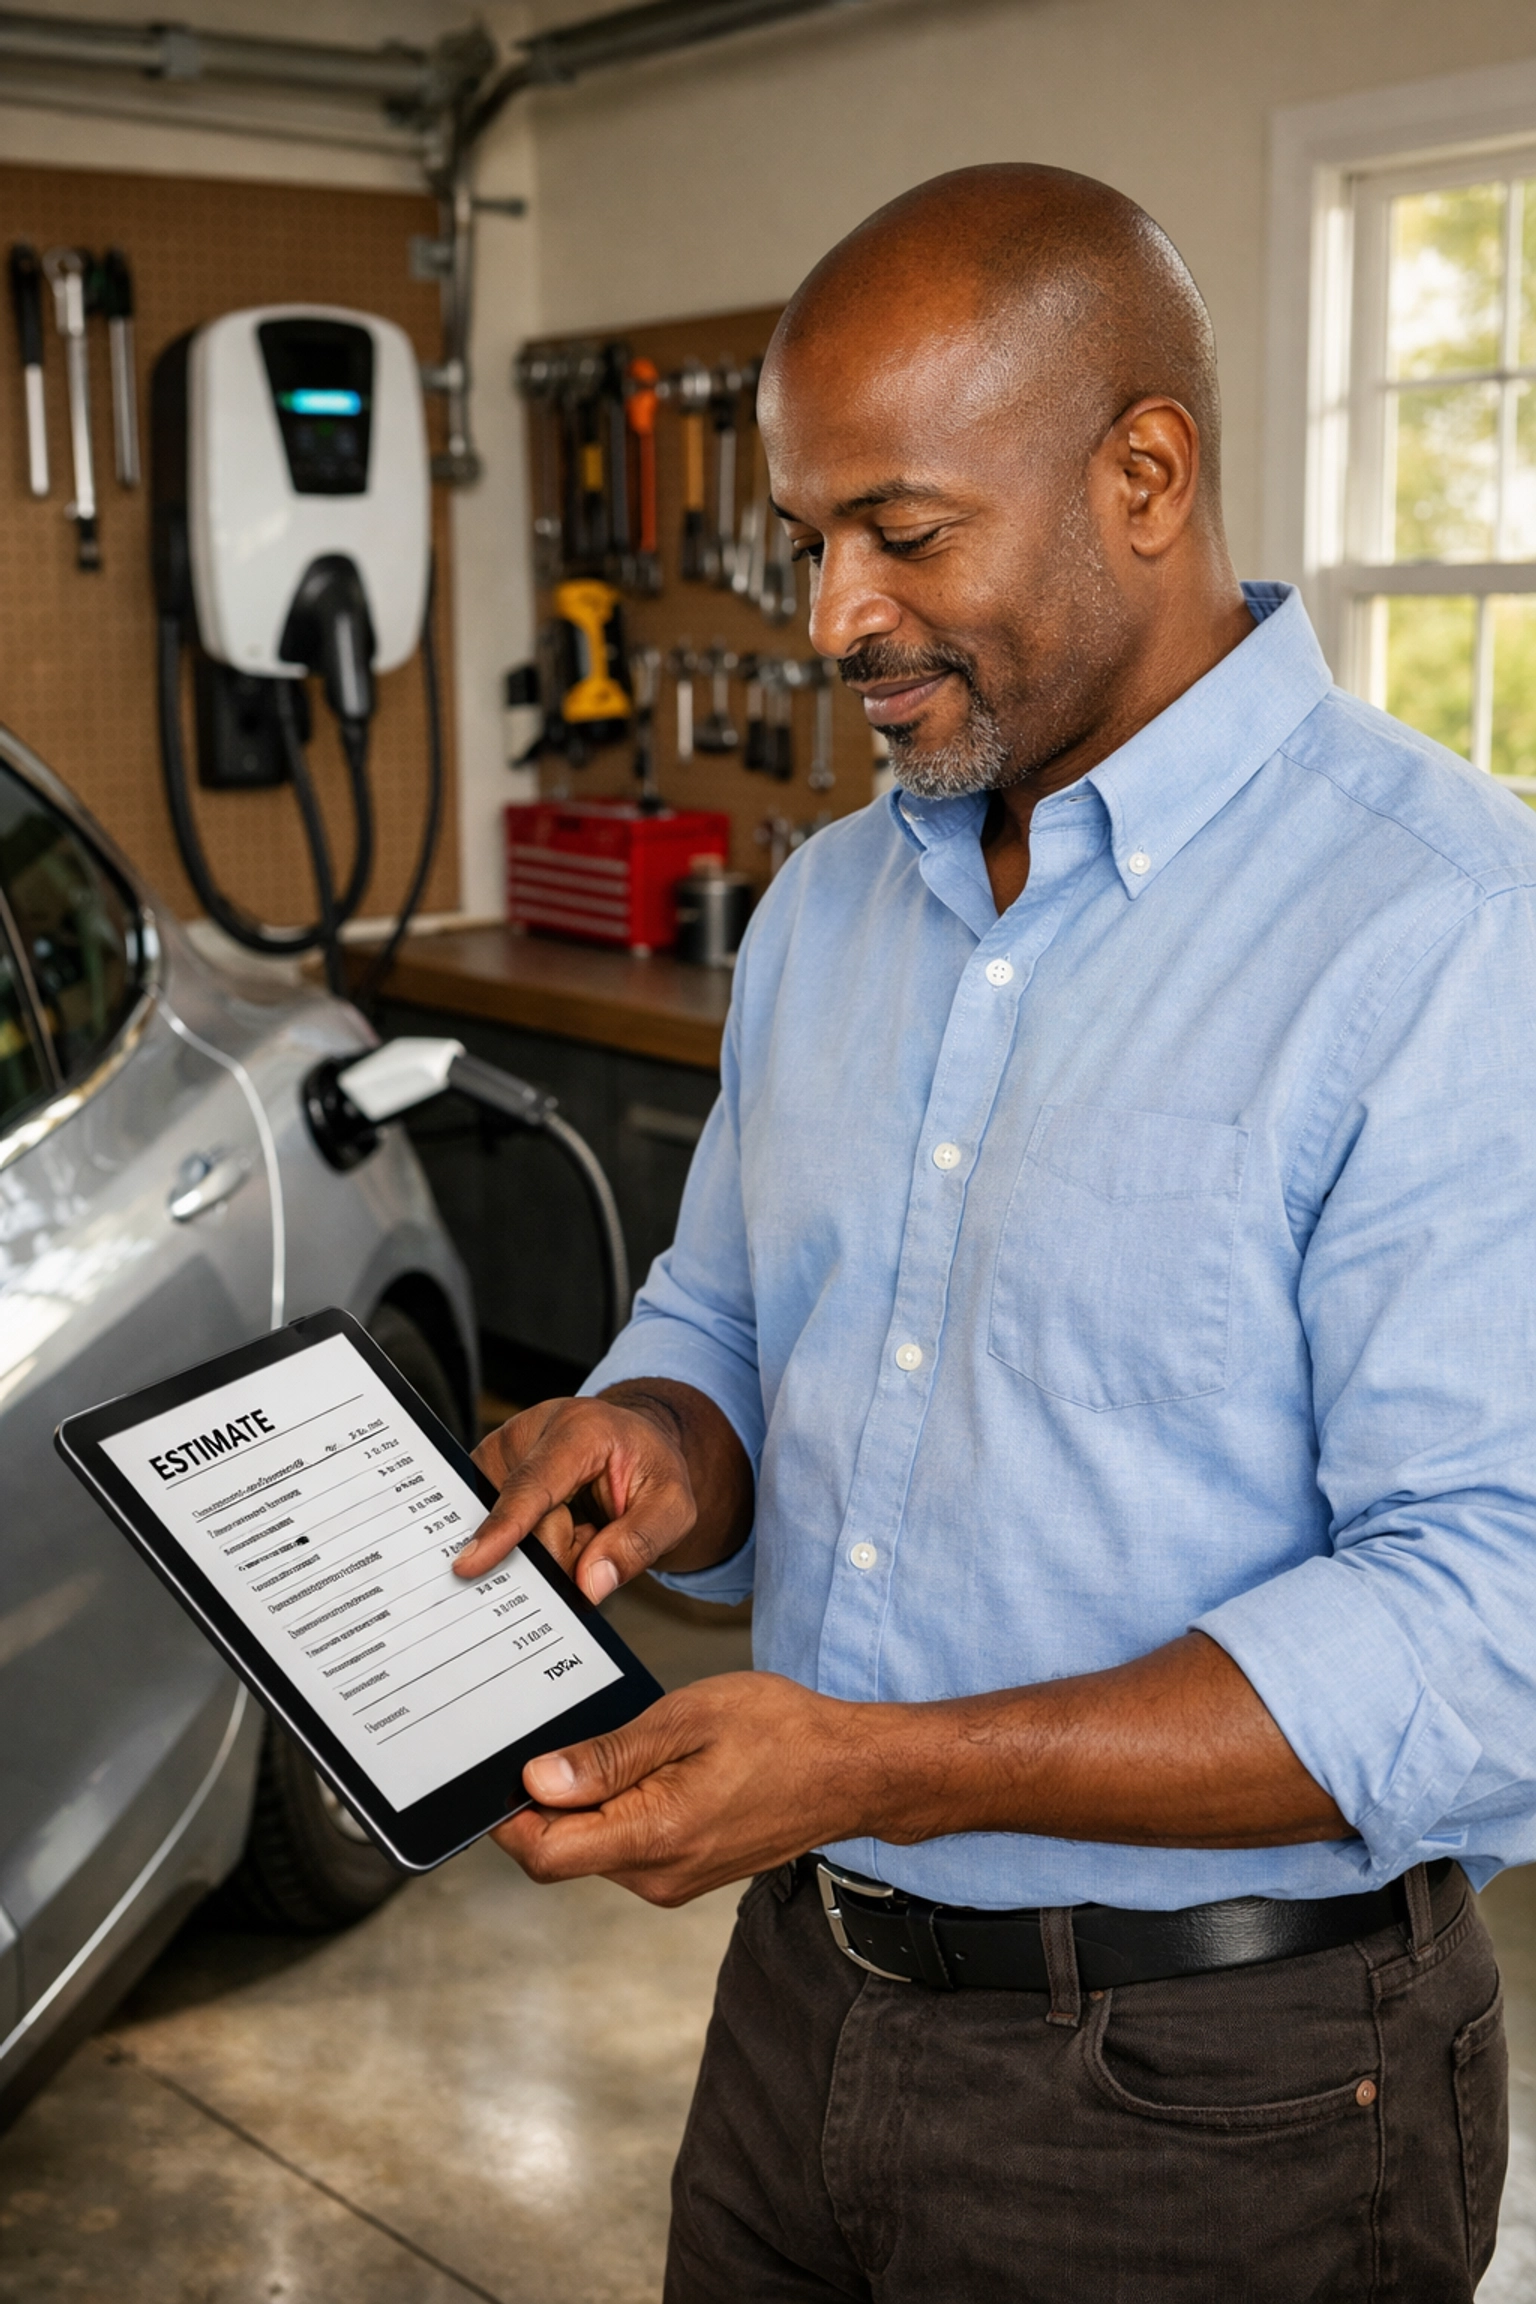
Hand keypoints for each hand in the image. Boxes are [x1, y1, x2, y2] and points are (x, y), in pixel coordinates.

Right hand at [460, 1393, 697, 1603]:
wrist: (630, 1443)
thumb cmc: (649, 1468)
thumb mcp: (673, 1505)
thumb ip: (639, 1543)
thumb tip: (588, 1585)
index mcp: (579, 1429)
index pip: (532, 1486)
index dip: (504, 1528)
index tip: (470, 1564)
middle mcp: (528, 1432)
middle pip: (525, 1526)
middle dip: (564, 1550)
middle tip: (597, 1532)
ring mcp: (500, 1453)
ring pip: (511, 1536)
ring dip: (549, 1548)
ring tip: (582, 1524)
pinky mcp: (486, 1474)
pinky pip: (501, 1532)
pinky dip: (533, 1542)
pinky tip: (560, 1523)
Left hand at [493, 1672, 874, 1903]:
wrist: (851, 1772)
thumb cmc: (782, 1734)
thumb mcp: (689, 1719)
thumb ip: (610, 1757)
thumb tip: (537, 1782)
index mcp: (655, 1836)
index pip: (544, 1852)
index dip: (508, 1815)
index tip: (502, 1767)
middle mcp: (657, 1875)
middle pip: (562, 1851)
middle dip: (547, 1800)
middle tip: (565, 1734)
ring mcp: (672, 1881)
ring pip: (593, 1848)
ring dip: (588, 1802)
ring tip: (627, 1744)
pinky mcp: (684, 1874)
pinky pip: (626, 1847)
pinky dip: (618, 1810)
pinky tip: (649, 1766)